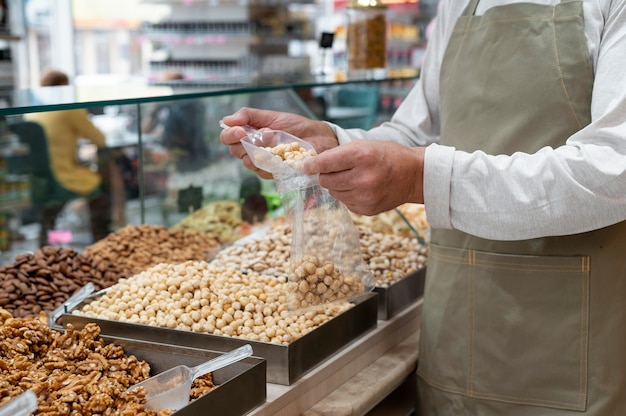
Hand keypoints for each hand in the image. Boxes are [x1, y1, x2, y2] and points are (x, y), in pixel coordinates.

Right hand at [220, 107, 338, 178]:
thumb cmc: (296, 126)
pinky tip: (279, 154)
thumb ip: (249, 116)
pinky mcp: (276, 173)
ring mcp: (264, 163)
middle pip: (235, 151)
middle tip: (260, 134)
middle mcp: (253, 150)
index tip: (239, 130)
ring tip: (274, 140)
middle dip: (242, 142)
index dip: (229, 135)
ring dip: (259, 150)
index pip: (228, 138)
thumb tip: (227, 120)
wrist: (319, 137)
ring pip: (249, 162)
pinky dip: (270, 162)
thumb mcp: (272, 116)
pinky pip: (265, 171)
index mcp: (249, 135)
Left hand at [302, 140, 424, 214]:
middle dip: (326, 175)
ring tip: (354, 178)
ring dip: (337, 186)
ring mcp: (365, 196)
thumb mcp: (363, 145)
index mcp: (361, 156)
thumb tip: (310, 166)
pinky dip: (348, 195)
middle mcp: (362, 177)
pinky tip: (362, 188)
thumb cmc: (386, 155)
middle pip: (326, 181)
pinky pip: (345, 203)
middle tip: (338, 170)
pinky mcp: (367, 209)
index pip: (324, 163)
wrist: (413, 175)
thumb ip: (337, 154)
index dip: (311, 165)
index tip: (305, 166)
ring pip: (334, 193)